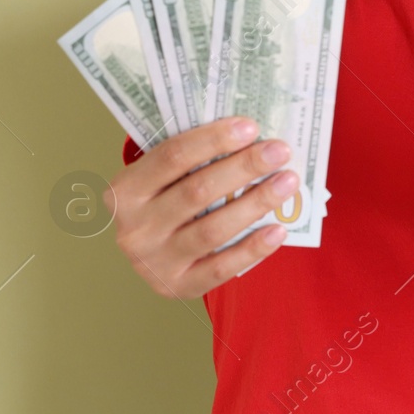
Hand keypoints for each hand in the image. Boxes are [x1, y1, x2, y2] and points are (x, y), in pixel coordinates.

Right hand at [104, 116, 298, 298]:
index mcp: (125, 190)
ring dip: (256, 203)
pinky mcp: (177, 287)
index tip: (251, 126)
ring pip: (212, 229)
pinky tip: (279, 230)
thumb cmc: (168, 200)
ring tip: (288, 182)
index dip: (213, 139)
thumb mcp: (166, 178)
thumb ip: (195, 158)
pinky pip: (221, 268)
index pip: (171, 157)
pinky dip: (253, 249)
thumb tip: (252, 136)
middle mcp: (135, 228)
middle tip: (280, 151)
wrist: (152, 255)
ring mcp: (154, 261)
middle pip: (197, 191)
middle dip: (244, 168)